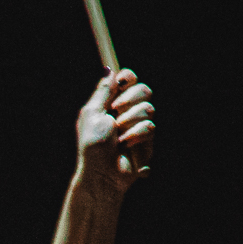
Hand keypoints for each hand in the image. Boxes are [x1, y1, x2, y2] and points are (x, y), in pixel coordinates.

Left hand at [75, 69, 154, 192]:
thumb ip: (103, 92)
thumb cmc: (92, 146)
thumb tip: (109, 69)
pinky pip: (150, 127)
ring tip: (118, 138)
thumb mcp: (92, 114)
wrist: (102, 174)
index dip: (128, 78)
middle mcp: (126, 111)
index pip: (128, 80)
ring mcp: (138, 125)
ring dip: (130, 123)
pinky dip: (136, 137)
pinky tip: (126, 147)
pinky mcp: (147, 140)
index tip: (122, 82)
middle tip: (116, 112)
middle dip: (130, 100)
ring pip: (148, 109)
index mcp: (110, 103)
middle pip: (143, 90)